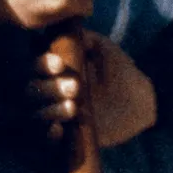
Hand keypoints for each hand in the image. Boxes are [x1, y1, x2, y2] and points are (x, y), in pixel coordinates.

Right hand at [30, 29, 156, 146]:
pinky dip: (49, 134)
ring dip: (52, 110)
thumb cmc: (120, 71)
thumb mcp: (109, 52)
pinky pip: (47, 137)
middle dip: (51, 88)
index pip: (38, 64)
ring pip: (39, 113)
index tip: (60, 65)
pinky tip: (58, 130)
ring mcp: (55, 113)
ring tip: (74, 107)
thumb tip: (78, 35)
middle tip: (75, 87)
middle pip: (34, 89)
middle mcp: (50, 90)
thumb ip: (93, 41)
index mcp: (56, 68)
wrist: (138, 104)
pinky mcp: (65, 135)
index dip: (44, 64)